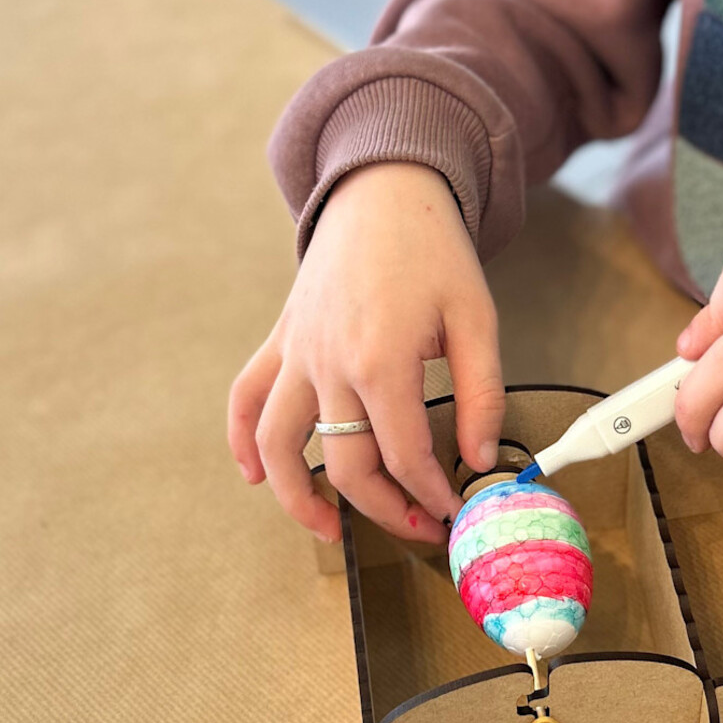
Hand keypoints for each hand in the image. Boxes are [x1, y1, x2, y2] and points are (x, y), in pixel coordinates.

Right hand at [228, 162, 503, 542]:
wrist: (383, 191)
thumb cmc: (433, 251)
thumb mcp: (477, 319)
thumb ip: (481, 394)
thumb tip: (480, 457)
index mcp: (382, 359)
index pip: (405, 455)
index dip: (432, 494)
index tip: (454, 510)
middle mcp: (329, 364)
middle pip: (346, 464)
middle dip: (385, 509)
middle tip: (420, 528)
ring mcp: (298, 354)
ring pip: (279, 444)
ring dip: (298, 497)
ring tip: (328, 530)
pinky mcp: (282, 341)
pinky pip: (247, 398)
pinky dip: (241, 440)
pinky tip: (252, 475)